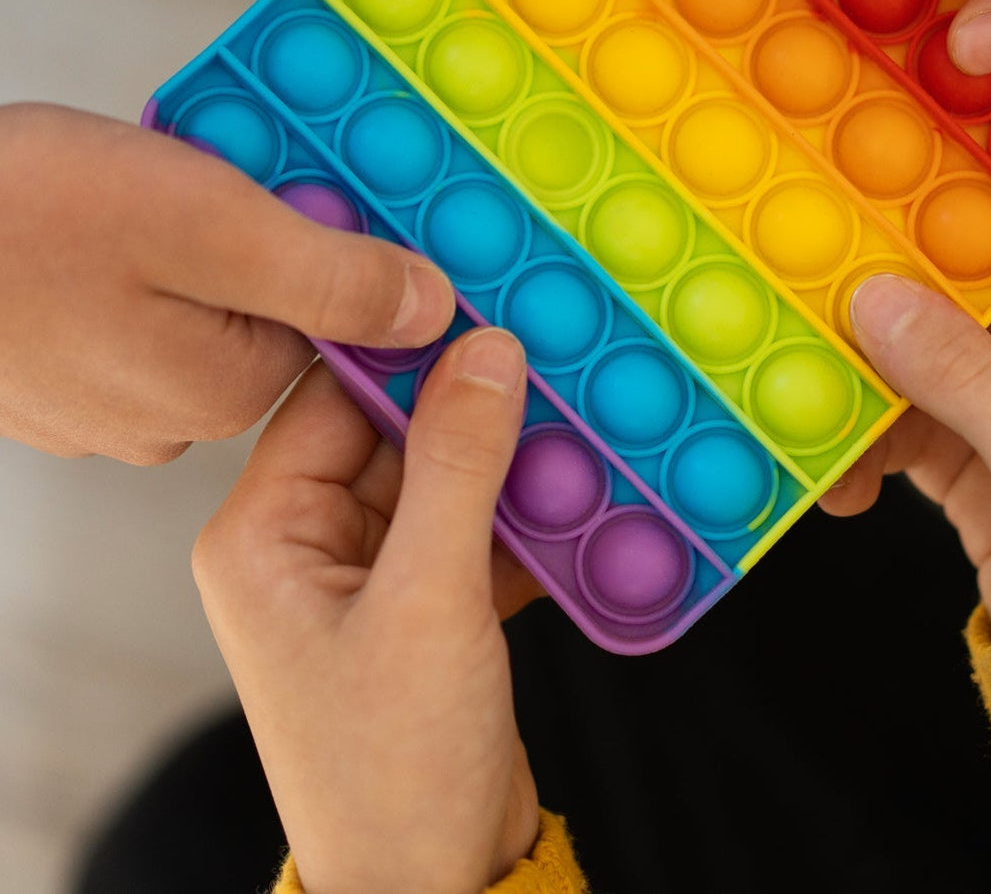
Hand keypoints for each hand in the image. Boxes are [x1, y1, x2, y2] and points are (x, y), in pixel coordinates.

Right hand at [0, 104, 453, 462]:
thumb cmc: (30, 217)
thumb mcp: (214, 224)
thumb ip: (333, 277)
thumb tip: (432, 313)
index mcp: (224, 390)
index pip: (332, 327)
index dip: (337, 248)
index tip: (319, 187)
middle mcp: (168, 420)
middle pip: (265, 317)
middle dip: (258, 242)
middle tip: (220, 170)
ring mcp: (99, 401)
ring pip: (194, 308)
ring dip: (191, 246)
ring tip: (142, 187)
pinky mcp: (51, 372)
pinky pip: (130, 310)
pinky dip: (131, 261)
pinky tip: (97, 216)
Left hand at [194, 330, 538, 893]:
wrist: (436, 888)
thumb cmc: (392, 772)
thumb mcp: (430, 600)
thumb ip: (458, 465)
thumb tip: (486, 353)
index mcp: (264, 536)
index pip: (334, 398)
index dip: (407, 347)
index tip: (479, 301)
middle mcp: (307, 546)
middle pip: (398, 432)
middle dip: (477, 407)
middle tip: (551, 360)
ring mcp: (369, 576)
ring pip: (448, 476)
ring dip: (513, 463)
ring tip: (579, 430)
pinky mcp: (424, 603)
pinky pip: (478, 526)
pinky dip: (527, 517)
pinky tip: (579, 504)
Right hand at [822, 217, 990, 652]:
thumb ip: (967, 377)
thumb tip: (882, 300)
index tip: (918, 174)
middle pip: (976, 291)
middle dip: (903, 289)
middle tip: (831, 276)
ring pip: (928, 359)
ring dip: (871, 376)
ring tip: (821, 394)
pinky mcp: (976, 468)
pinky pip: (908, 427)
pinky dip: (868, 443)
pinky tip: (844, 472)